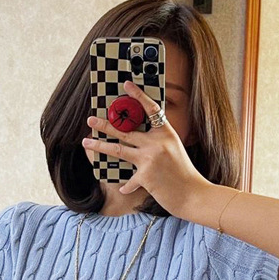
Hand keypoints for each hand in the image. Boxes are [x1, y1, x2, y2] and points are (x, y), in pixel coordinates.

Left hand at [82, 79, 206, 217]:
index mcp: (166, 133)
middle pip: (125, 130)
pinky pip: (129, 181)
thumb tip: (137, 140)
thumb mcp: (173, 151)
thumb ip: (157, 143)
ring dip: (100, 145)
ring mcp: (150, 158)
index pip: (151, 109)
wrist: (192, 194)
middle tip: (90, 119)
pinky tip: (124, 188)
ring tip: (86, 142)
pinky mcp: (145, 176)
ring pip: (118, 149)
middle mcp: (157, 142)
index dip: (138, 95)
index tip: (127, 85)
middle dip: (105, 124)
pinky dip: (127, 186)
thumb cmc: (183, 174)